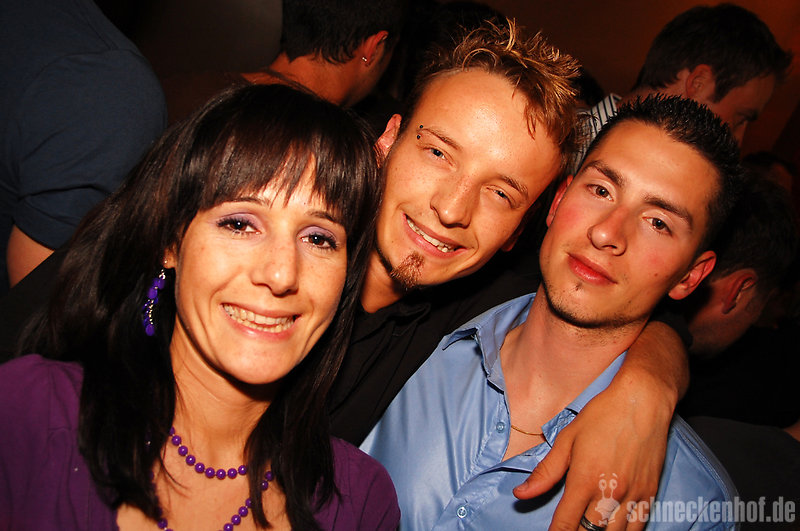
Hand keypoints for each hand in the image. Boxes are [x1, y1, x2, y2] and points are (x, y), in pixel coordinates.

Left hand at [513, 366, 675, 529]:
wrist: (642, 401)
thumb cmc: (602, 416)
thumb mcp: (567, 439)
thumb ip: (545, 472)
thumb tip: (520, 494)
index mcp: (584, 480)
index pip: (565, 524)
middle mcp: (609, 493)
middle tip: (570, 530)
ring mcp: (633, 496)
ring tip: (589, 530)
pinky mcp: (650, 494)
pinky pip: (638, 528)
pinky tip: (613, 529)